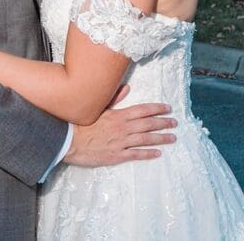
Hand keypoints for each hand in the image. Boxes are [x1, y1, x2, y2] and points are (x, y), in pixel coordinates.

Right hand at [62, 84, 176, 166]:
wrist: (69, 140)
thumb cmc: (81, 122)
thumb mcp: (98, 107)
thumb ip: (114, 98)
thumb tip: (127, 87)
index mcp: (119, 115)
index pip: (143, 110)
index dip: (157, 109)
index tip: (168, 108)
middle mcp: (123, 128)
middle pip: (148, 125)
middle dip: (163, 123)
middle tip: (175, 123)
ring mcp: (121, 143)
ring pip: (145, 139)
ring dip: (160, 138)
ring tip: (172, 137)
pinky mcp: (116, 155)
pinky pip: (136, 154)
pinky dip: (148, 153)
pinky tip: (158, 153)